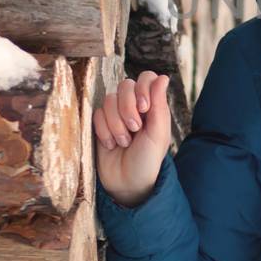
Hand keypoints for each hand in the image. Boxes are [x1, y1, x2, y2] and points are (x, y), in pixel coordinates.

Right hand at [94, 71, 171, 207]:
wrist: (126, 183)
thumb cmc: (147, 160)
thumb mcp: (158, 134)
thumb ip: (159, 105)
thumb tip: (164, 77)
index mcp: (153, 106)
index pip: (146, 78)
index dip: (142, 89)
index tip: (144, 108)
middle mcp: (134, 106)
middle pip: (125, 85)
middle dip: (127, 108)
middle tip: (135, 128)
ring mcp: (116, 113)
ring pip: (109, 100)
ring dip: (116, 123)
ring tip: (124, 142)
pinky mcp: (100, 123)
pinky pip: (96, 114)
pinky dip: (104, 130)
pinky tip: (110, 145)